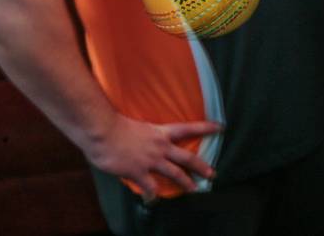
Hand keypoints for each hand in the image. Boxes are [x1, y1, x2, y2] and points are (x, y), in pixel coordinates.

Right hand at [85, 114, 219, 199]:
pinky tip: (153, 200)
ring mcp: (151, 160)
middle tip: (213, 173)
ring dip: (186, 183)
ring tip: (194, 190)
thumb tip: (142, 141)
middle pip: (187, 157)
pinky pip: (150, 187)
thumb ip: (144, 135)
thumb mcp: (137, 126)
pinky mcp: (138, 171)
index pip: (188, 128)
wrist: (102, 131)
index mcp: (160, 132)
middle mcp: (160, 146)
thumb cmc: (114, 124)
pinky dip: (152, 195)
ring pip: (175, 173)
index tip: (220, 127)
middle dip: (202, 166)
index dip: (205, 127)